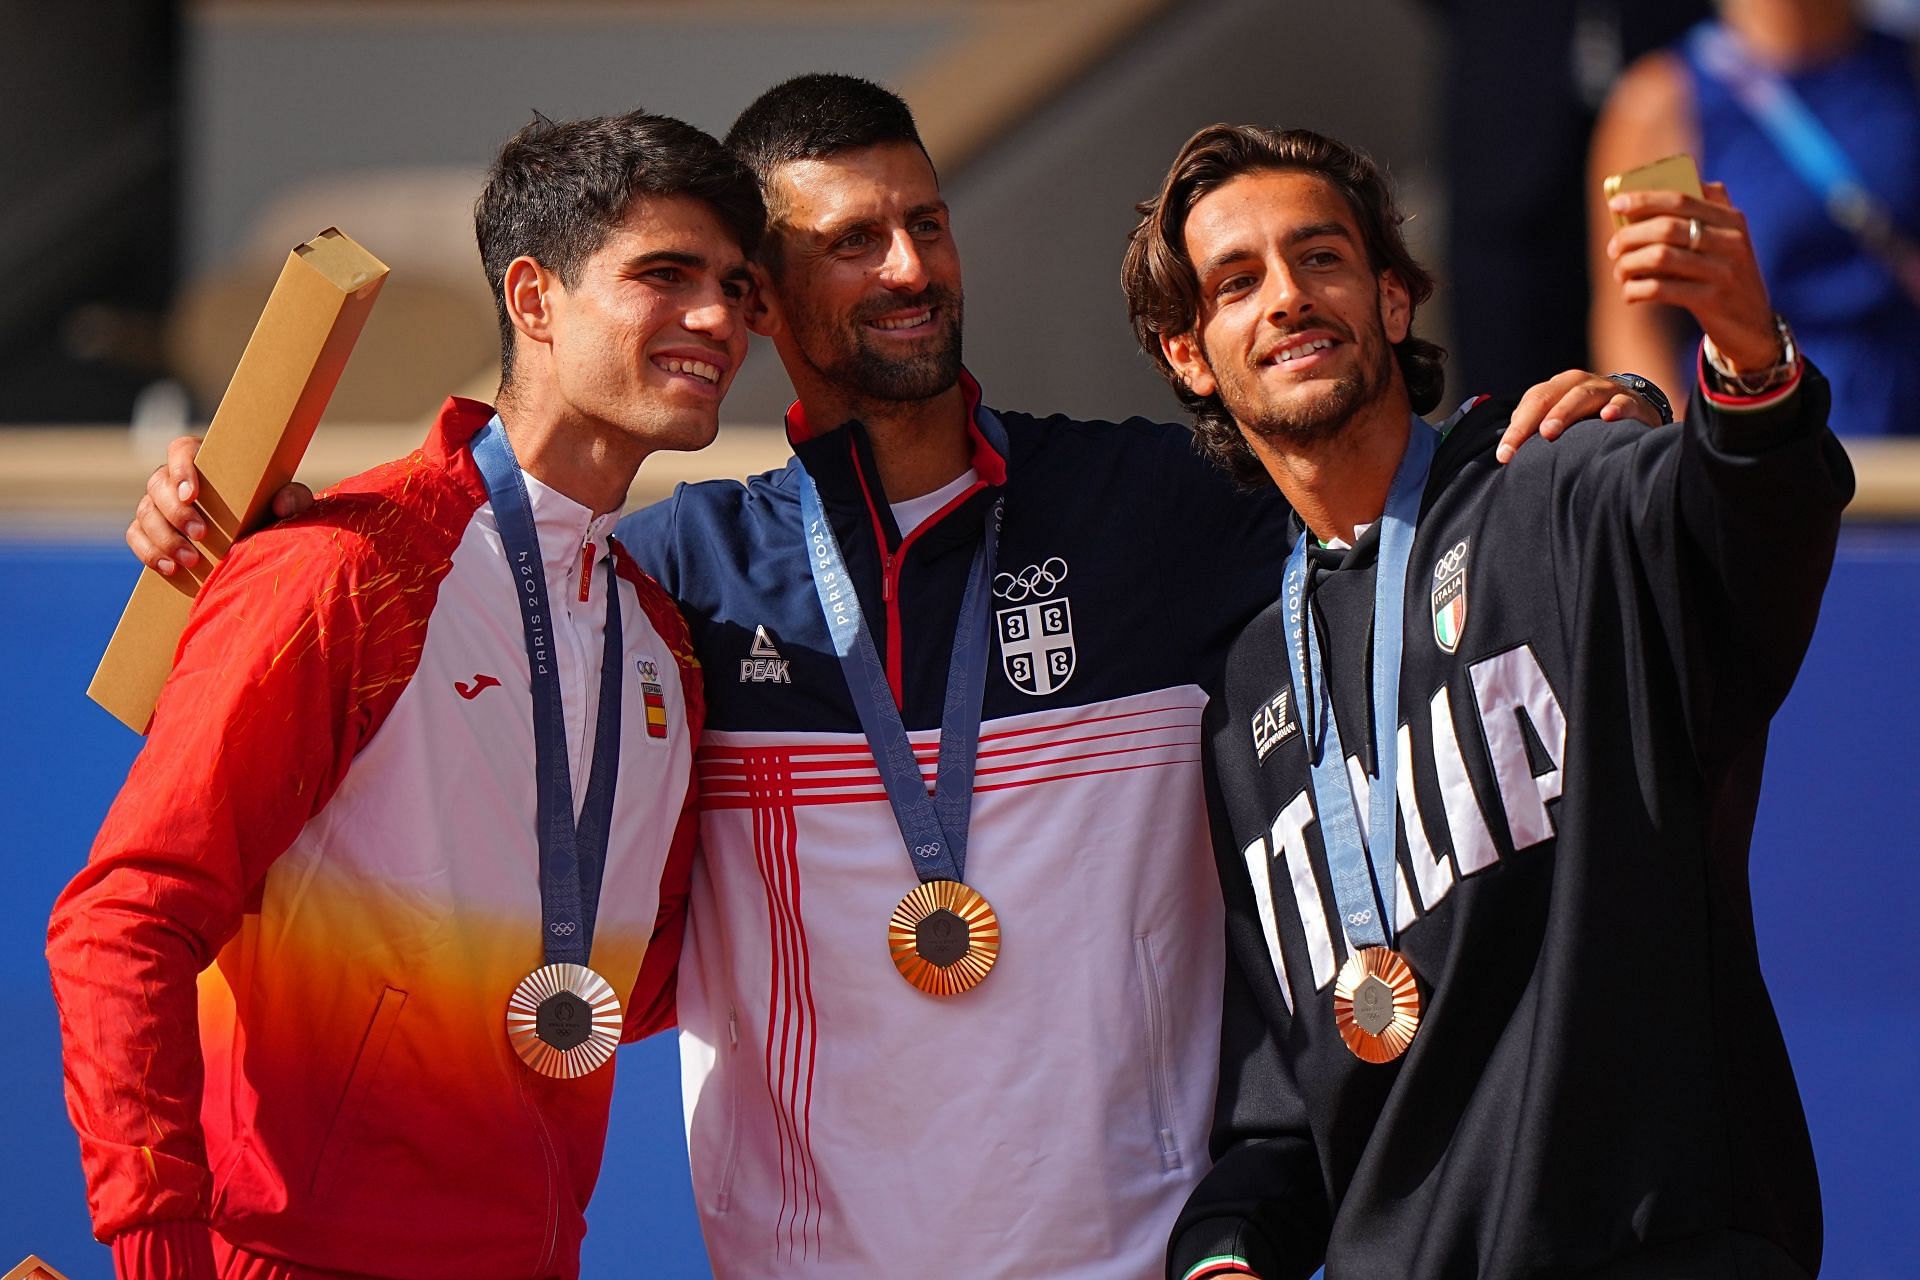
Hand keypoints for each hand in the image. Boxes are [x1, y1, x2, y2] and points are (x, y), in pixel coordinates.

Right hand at [127, 435, 314, 574]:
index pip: (181, 449)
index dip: (181, 468)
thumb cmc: (271, 512)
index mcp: (206, 462)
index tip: (192, 495)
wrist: (255, 543)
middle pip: (157, 484)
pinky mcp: (150, 530)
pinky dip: (149, 552)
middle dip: (177, 512)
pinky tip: (169, 568)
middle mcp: (176, 480)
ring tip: (191, 560)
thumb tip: (282, 504)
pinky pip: (136, 536)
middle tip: (202, 535)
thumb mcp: (289, 504)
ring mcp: (159, 504)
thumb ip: (294, 497)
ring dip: (164, 537)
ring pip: (144, 512)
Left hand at [1496, 368, 1666, 463]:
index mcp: (1557, 388)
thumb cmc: (1589, 420)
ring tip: (1548, 431)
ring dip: (1563, 412)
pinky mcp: (1632, 402)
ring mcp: (1606, 391)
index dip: (1515, 429)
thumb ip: (1536, 429)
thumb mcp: (1562, 421)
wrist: (1636, 408)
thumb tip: (1506, 452)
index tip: (1503, 456)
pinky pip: (1623, 403)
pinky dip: (1615, 408)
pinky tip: (1607, 417)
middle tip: (1518, 443)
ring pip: (1582, 397)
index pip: (1531, 404)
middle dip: (1531, 421)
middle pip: (1549, 397)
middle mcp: (1579, 384)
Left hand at [1605, 181, 1779, 371]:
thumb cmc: (1724, 276)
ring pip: (1660, 257)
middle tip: (1613, 248)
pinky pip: (1661, 289)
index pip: (1681, 199)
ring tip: (1620, 272)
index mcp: (1732, 220)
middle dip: (1630, 236)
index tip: (1615, 204)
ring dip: (1628, 264)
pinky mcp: (1712, 301)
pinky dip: (1636, 289)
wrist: (1753, 326)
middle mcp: (1731, 242)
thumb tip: (1646, 197)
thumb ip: (1701, 215)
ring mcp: (1724, 271)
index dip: (1644, 199)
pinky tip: (1629, 293)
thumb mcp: (1725, 242)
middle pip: (1666, 228)